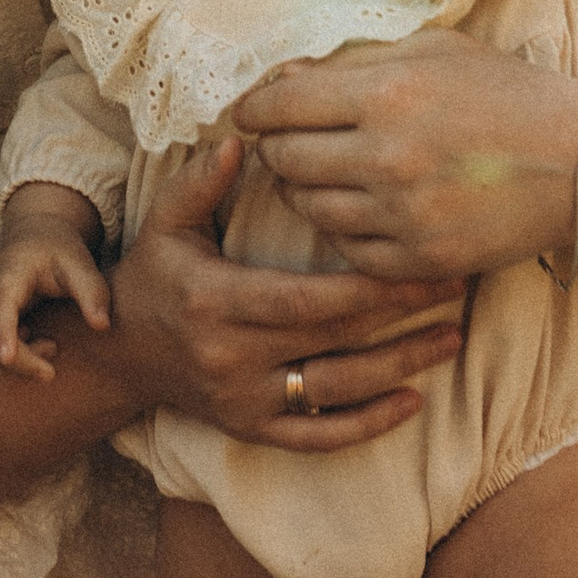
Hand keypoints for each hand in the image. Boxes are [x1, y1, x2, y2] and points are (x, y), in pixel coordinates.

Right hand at [0, 200, 111, 382]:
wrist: (35, 234)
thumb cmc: (58, 250)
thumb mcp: (80, 264)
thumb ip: (93, 293)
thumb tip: (102, 326)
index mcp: (9, 273)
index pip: (0, 307)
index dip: (2, 333)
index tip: (7, 358)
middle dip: (20, 359)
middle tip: (55, 350)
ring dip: (16, 359)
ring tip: (50, 345)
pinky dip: (9, 354)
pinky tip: (34, 340)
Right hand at [106, 132, 469, 450]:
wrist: (119, 356)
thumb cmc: (152, 276)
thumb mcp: (165, 223)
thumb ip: (199, 183)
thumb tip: (237, 141)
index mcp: (215, 301)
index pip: (306, 297)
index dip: (368, 285)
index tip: (419, 259)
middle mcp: (231, 357)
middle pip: (334, 339)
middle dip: (402, 314)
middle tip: (458, 284)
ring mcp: (243, 401)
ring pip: (336, 391)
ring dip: (401, 367)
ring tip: (452, 338)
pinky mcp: (251, 430)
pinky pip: (318, 437)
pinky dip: (367, 425)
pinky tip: (413, 401)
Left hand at [233, 28, 577, 317]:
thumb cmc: (504, 94)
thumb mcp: (432, 52)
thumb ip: (353, 62)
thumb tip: (278, 78)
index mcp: (388, 91)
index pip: (280, 104)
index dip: (254, 109)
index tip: (248, 114)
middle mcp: (389, 154)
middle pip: (286, 160)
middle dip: (277, 149)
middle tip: (286, 143)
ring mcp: (405, 212)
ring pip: (310, 209)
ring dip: (305, 191)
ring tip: (323, 174)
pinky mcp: (420, 257)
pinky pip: (348, 249)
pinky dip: (343, 230)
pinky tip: (360, 207)